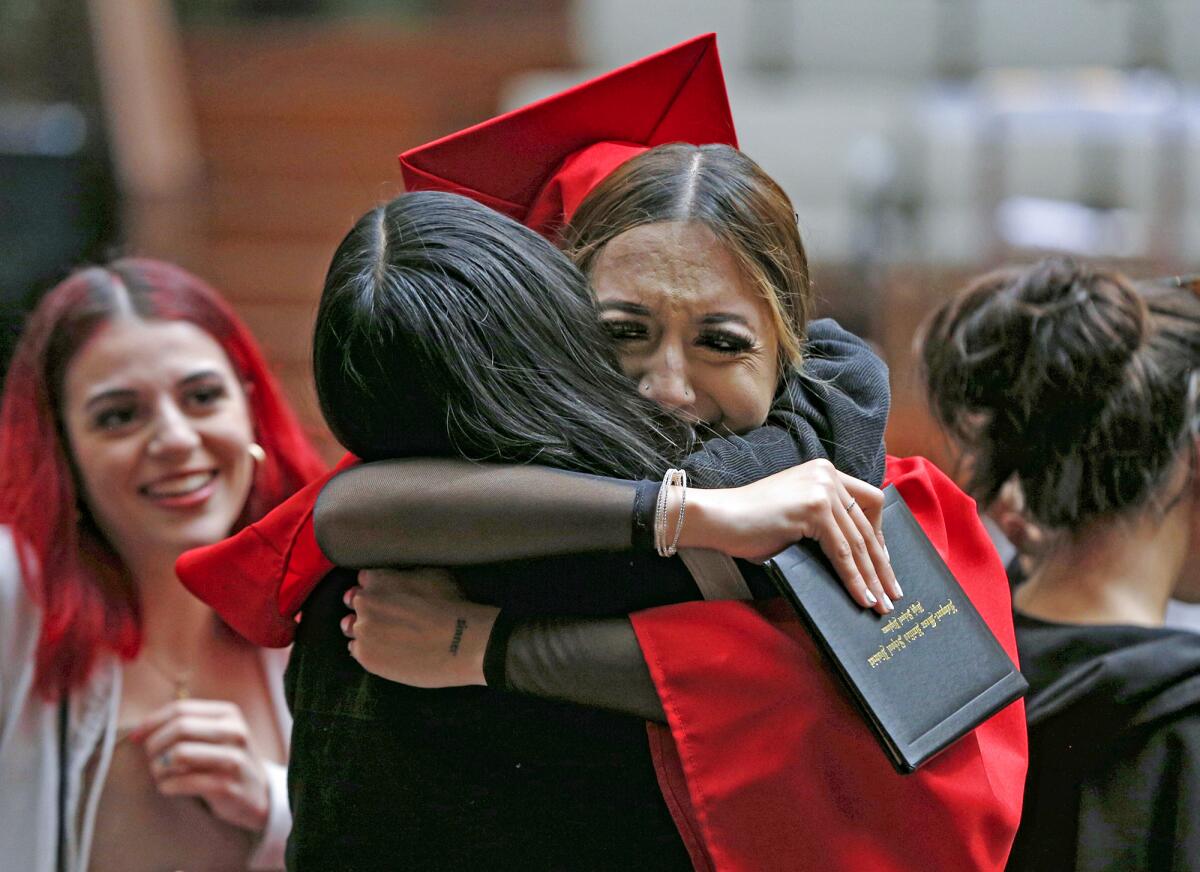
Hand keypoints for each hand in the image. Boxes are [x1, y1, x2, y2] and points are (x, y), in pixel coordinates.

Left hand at [131, 699, 269, 831]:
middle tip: (152, 759)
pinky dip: (167, 786)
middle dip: (155, 744)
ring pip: (179, 754)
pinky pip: (184, 782)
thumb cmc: (224, 761)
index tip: (136, 738)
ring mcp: (233, 759)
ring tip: (161, 774)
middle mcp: (235, 731)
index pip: (181, 709)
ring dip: (159, 767)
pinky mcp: (227, 785)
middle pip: (179, 728)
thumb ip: (185, 726)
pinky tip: (169, 787)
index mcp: (228, 714)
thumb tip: (138, 732)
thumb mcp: (215, 735)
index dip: (152, 722)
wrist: (258, 794)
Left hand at [342, 567, 498, 687]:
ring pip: (350, 627)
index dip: (377, 586)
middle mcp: (363, 603)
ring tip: (381, 636)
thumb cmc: (451, 605)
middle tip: (385, 616)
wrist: (459, 643)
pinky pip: (356, 650)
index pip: (365, 579)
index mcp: (377, 580)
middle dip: (366, 607)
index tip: (388, 594)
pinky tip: (384, 650)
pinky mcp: (366, 657)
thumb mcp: (432, 574)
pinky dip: (367, 649)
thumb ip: (405, 574)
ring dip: (362, 629)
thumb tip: (398, 577)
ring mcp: (362, 632)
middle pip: (354, 602)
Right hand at [681, 459, 899, 612]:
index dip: (879, 536)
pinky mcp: (814, 508)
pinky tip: (862, 597)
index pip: (869, 502)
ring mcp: (822, 489)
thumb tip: (857, 562)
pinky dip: (854, 578)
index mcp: (825, 472)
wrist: (718, 518)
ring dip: (872, 578)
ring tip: (881, 604)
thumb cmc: (750, 524)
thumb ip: (825, 526)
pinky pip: (842, 552)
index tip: (883, 564)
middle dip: (881, 565)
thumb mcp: (797, 517)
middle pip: (867, 526)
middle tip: (892, 594)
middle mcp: (828, 475)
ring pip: (858, 542)